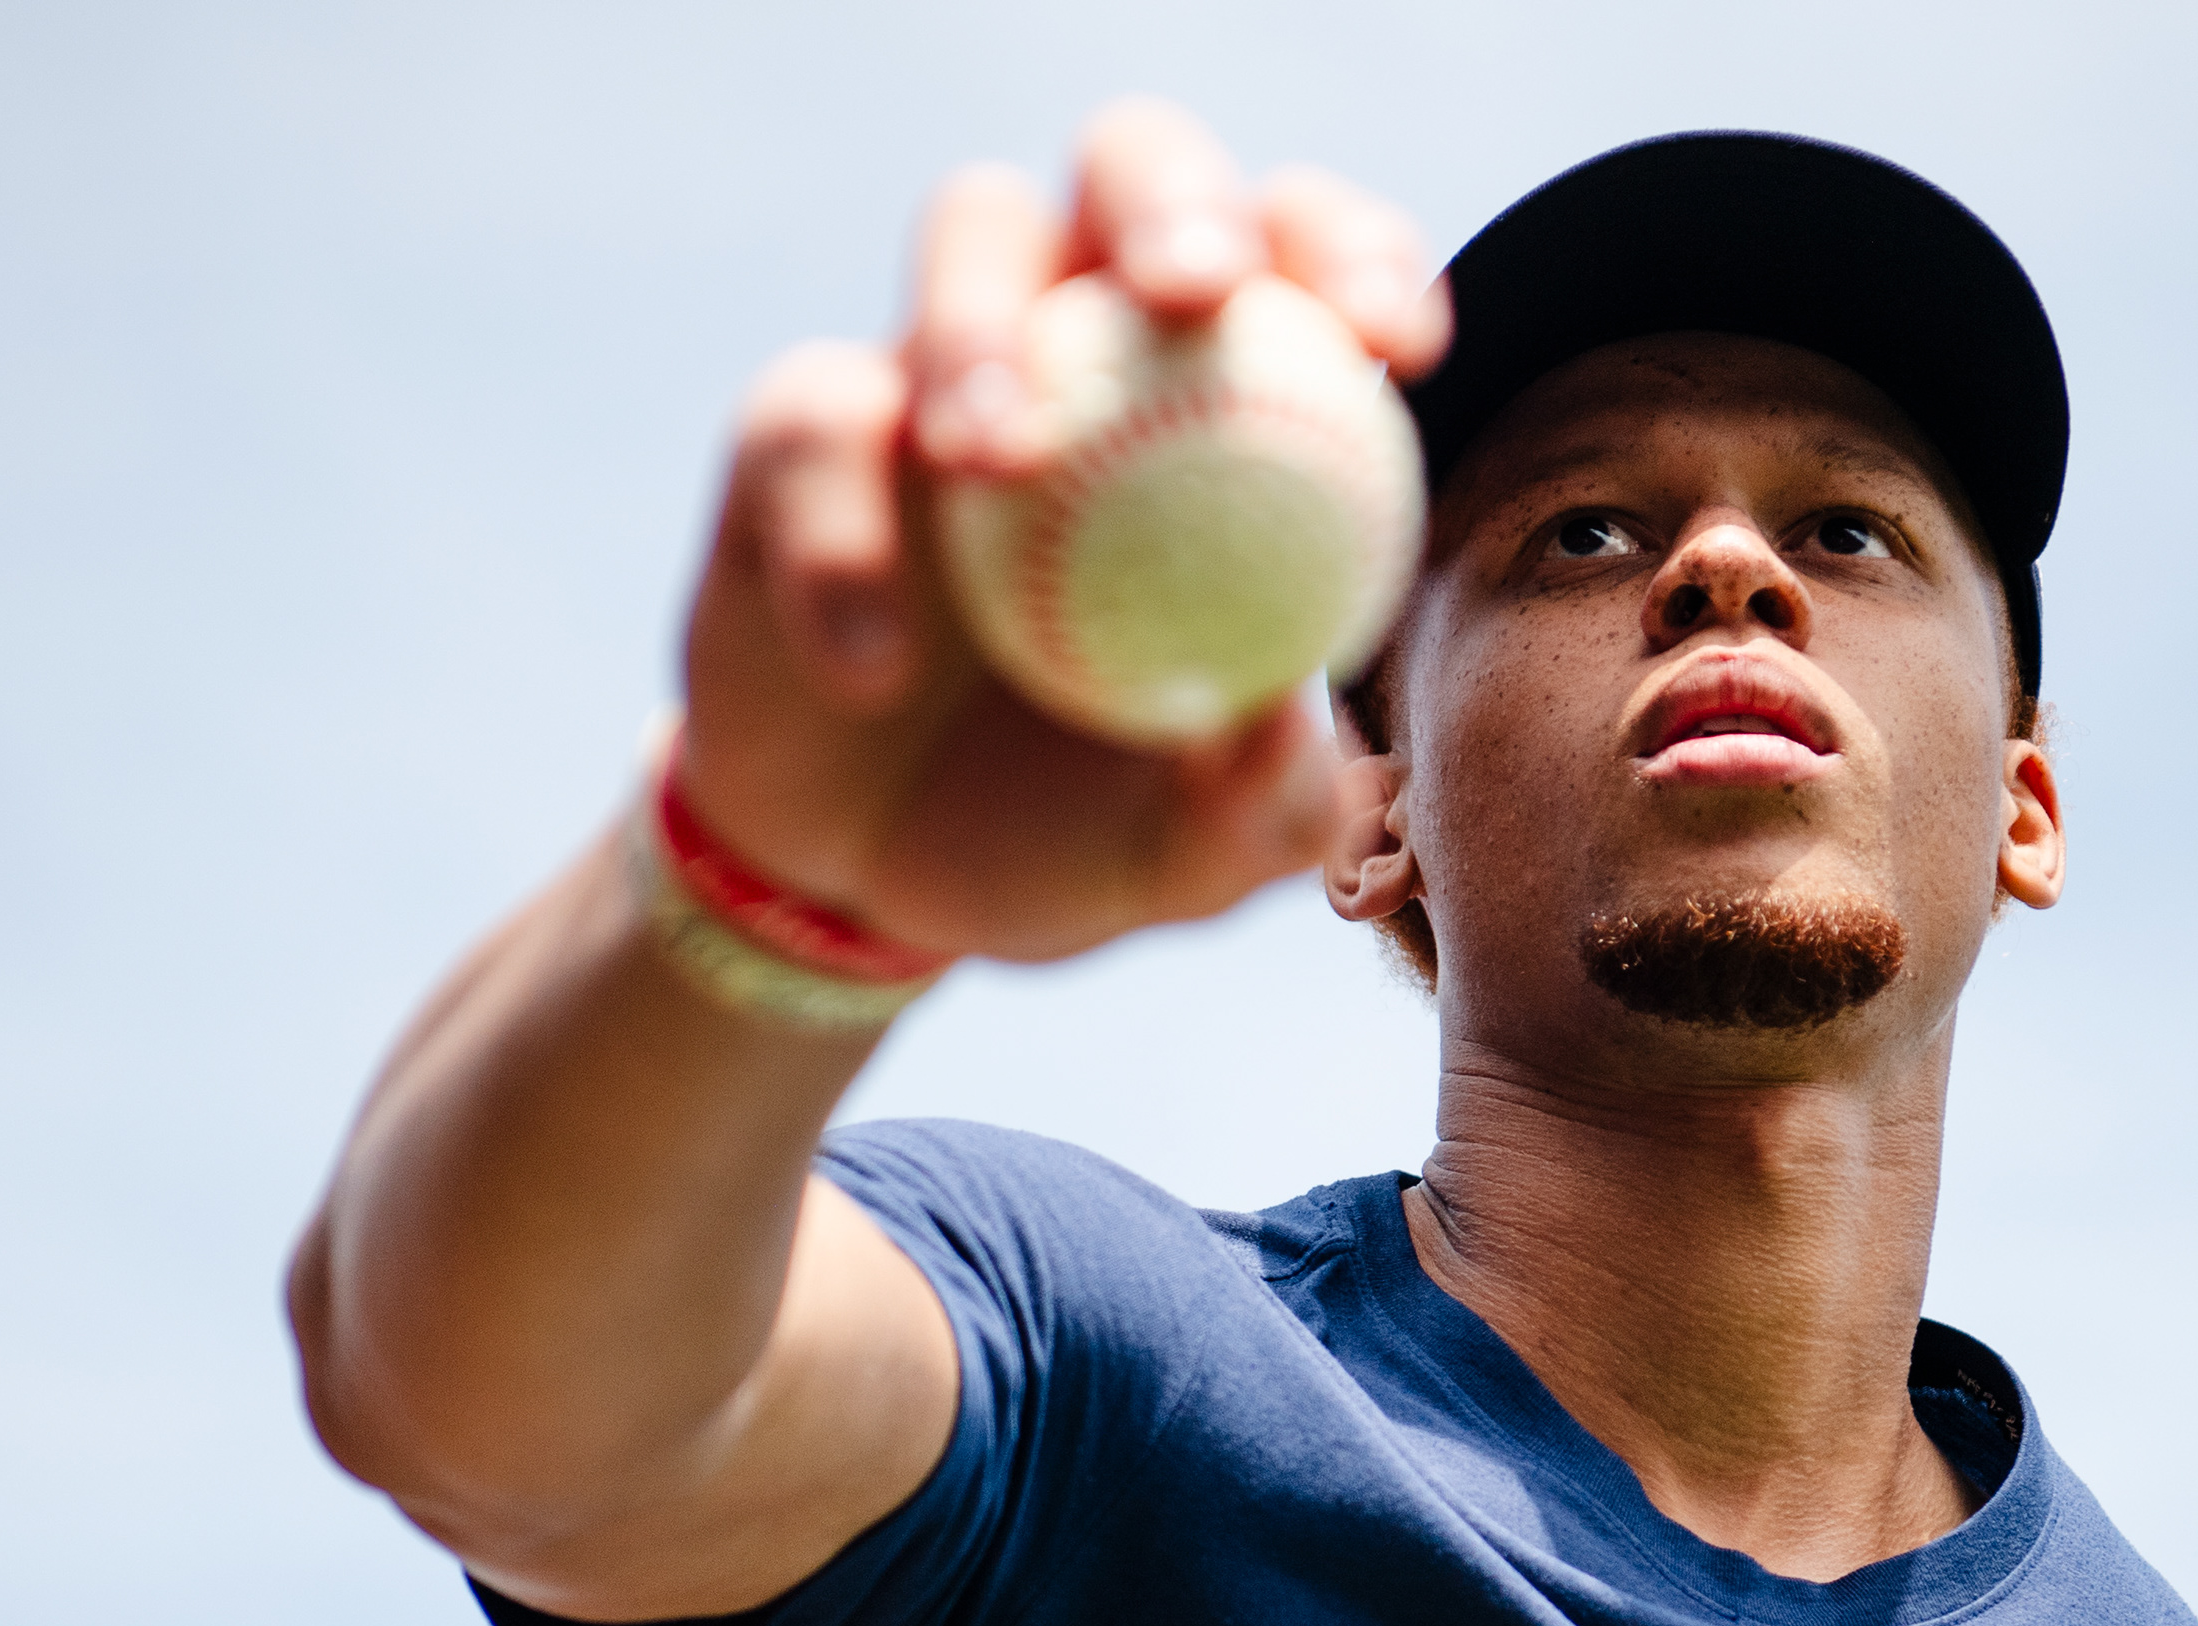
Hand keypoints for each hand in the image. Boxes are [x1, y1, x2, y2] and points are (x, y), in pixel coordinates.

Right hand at [669, 99, 1450, 965]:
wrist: (866, 886)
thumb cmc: (1068, 833)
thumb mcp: (1184, 857)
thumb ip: (1257, 805)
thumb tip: (1290, 720)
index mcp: (1222, 400)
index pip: (1308, 269)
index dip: (1361, 258)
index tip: (1401, 346)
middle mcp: (1087, 340)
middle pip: (1137, 168)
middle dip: (1178, 196)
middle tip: (1196, 291)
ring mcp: (935, 363)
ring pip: (972, 229)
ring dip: (986, 320)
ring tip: (999, 463)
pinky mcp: (796, 427)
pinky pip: (814, 423)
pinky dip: (845, 540)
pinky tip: (874, 663)